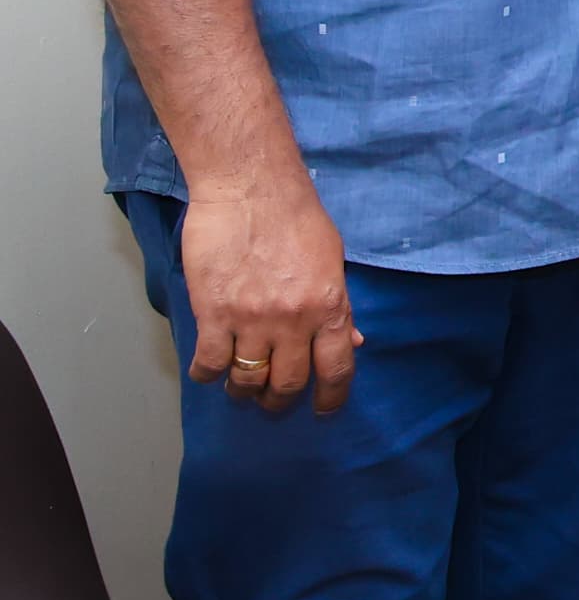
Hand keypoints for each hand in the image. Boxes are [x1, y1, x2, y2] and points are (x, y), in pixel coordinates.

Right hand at [181, 177, 358, 415]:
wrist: (251, 189)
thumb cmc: (297, 218)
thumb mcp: (333, 261)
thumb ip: (338, 306)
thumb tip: (350, 341)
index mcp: (330, 307)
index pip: (337, 368)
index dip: (331, 397)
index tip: (324, 410)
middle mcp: (294, 321)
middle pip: (288, 382)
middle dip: (280, 400)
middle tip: (272, 402)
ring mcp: (252, 320)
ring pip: (247, 379)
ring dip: (243, 391)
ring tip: (240, 390)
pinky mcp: (214, 313)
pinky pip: (210, 362)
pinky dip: (208, 374)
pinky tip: (208, 372)